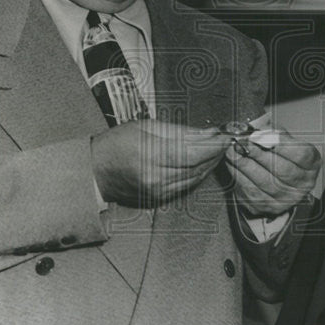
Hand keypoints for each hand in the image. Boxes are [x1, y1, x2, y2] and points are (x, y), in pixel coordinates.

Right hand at [91, 120, 230, 206]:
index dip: (215, 144)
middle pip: (198, 166)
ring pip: (196, 177)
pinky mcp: (160, 198)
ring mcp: (159, 191)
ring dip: (210, 163)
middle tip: (226, 139)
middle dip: (216, 152)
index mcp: (152, 155)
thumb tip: (209, 133)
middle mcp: (157, 177)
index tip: (228, 135)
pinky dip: (199, 173)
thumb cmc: (117, 143)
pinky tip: (203, 161)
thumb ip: (181, 132)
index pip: (194, 152)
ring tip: (217, 148)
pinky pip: (187, 185)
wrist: (96, 169)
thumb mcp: (148, 126)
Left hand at [224, 128, 320, 217]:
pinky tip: (233, 163)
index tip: (260, 135)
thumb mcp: (284, 141)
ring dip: (245, 164)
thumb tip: (259, 132)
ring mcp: (285, 199)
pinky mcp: (267, 206)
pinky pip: (250, 191)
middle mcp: (302, 185)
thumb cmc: (281, 156)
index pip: (300, 154)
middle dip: (259, 154)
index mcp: (311, 165)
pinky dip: (238, 175)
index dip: (280, 144)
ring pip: (263, 181)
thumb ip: (275, 134)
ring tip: (233, 150)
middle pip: (282, 170)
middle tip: (243, 142)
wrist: (275, 179)